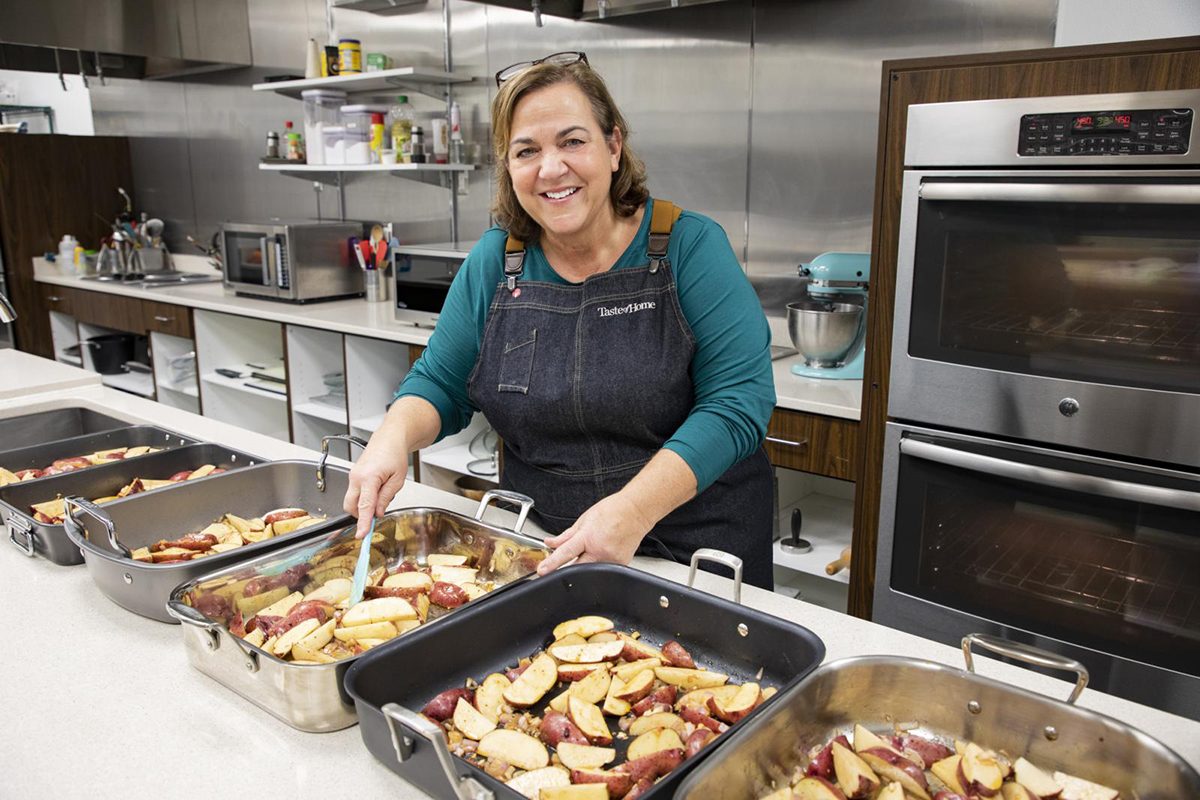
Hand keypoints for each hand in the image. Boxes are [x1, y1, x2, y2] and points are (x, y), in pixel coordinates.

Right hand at [342, 428, 407, 538]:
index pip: (364, 506)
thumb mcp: (397, 479)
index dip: (363, 523)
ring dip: (364, 505)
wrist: (389, 438)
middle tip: (377, 513)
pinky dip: (364, 497)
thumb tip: (378, 513)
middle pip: (351, 506)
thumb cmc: (394, 454)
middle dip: (361, 515)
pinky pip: (355, 493)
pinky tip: (376, 490)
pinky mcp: (353, 476)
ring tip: (381, 494)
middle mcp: (356, 477)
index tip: (361, 535)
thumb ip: (386, 498)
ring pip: (352, 500)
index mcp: (368, 477)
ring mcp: (352, 476)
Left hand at [536, 492, 651, 574]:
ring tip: (596, 545)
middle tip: (569, 561)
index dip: (552, 564)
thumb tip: (551, 543)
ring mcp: (611, 559)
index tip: (543, 571)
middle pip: (577, 568)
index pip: (565, 553)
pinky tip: (605, 549)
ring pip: (590, 570)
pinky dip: (599, 562)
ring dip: (586, 563)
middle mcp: (600, 550)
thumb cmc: (613, 511)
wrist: (636, 511)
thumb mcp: (584, 519)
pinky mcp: (620, 564)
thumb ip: (566, 535)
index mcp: (589, 537)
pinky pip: (603, 569)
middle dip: (569, 567)